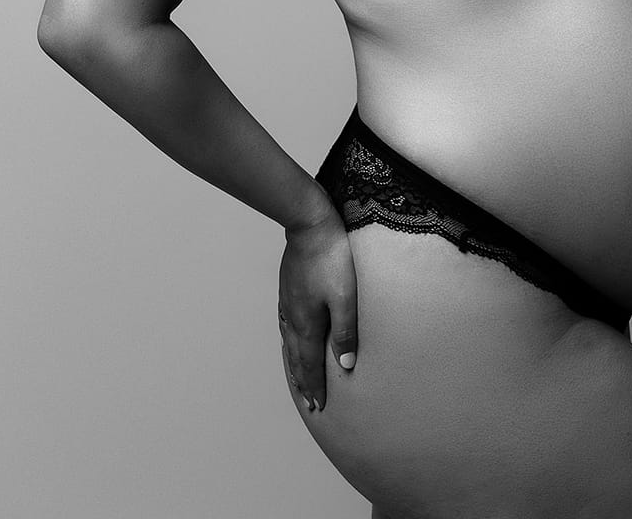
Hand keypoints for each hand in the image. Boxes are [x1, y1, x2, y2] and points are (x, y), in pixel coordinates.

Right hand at [278, 209, 357, 413]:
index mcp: (307, 323)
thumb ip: (345, 332)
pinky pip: (286, 325)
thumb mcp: (345, 297)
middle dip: (303, 381)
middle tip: (309, 403)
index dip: (315, 386)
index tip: (318, 406)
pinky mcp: (288, 288)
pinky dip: (288, 341)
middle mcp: (293, 316)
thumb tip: (345, 365)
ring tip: (298, 377)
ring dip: (294, 364)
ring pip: (289, 342)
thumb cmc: (332, 258)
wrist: (310, 223)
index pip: (310, 364)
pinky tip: (291, 337)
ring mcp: (288, 302)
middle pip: (296, 357)